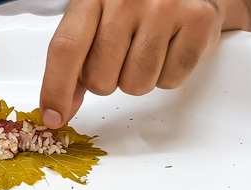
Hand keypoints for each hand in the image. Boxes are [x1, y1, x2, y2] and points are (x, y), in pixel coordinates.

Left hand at [39, 0, 225, 128]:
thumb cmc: (136, 7)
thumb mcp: (96, 22)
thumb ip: (74, 63)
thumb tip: (56, 110)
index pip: (66, 47)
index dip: (56, 88)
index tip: (53, 117)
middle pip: (100, 78)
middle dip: (108, 81)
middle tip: (123, 57)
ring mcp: (164, 7)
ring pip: (136, 84)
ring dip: (140, 79)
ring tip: (149, 50)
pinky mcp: (197, 20)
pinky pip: (171, 79)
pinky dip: (169, 74)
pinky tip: (170, 49)